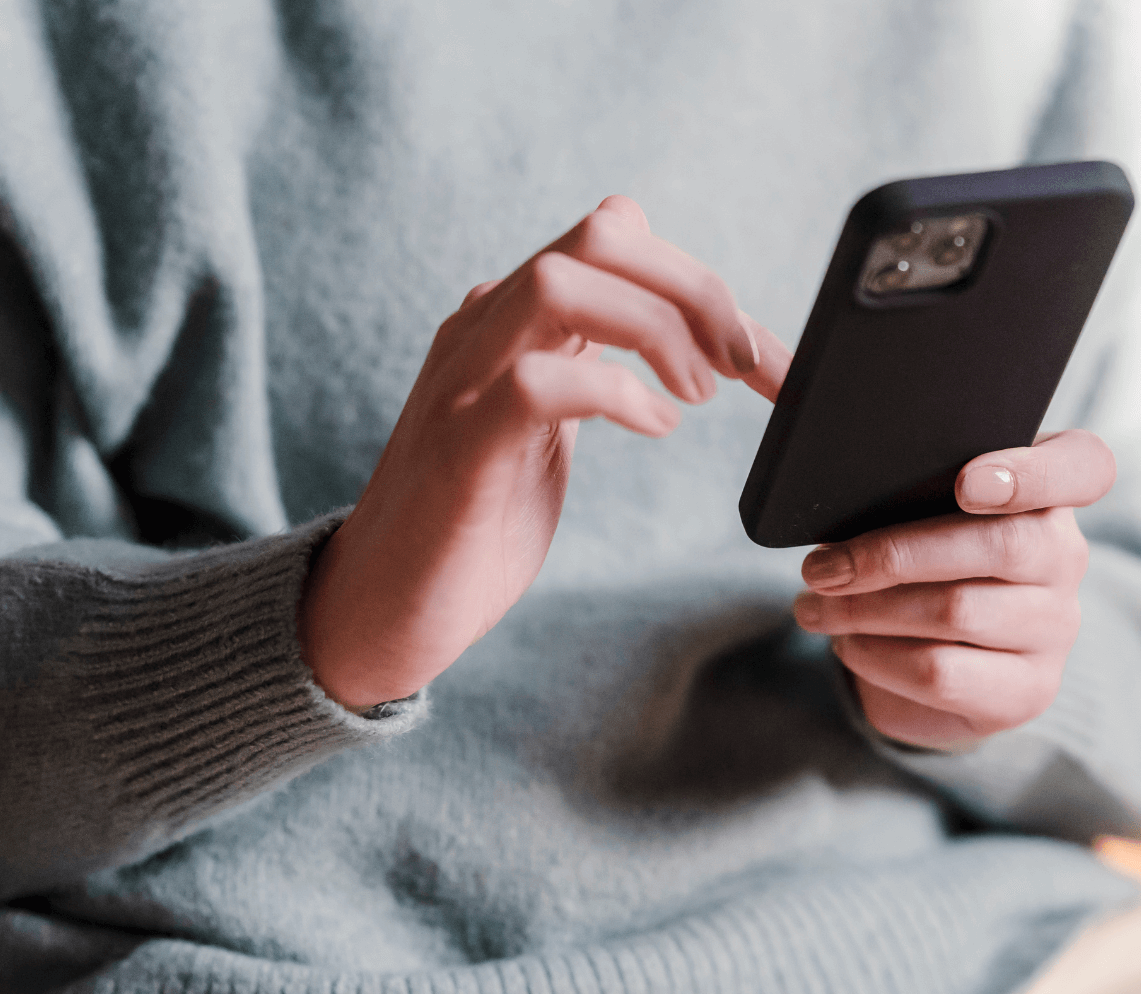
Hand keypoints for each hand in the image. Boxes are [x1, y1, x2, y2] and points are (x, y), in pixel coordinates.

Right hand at [300, 196, 791, 708]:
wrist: (380, 610)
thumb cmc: (473, 524)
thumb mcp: (547, 426)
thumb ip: (591, 362)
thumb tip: (672, 321)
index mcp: (511, 321)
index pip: (615, 237)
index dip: (702, 281)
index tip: (760, 355)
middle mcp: (483, 331)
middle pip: (600, 236)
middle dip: (695, 290)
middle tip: (744, 366)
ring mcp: (464, 383)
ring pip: (561, 283)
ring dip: (657, 329)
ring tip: (696, 396)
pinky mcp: (460, 449)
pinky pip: (537, 382)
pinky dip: (614, 393)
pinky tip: (654, 427)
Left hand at [792, 430, 1115, 749]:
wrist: (936, 666)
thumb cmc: (917, 562)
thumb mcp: (906, 503)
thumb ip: (873, 450)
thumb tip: (772, 376)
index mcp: (1050, 493)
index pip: (1086, 466)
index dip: (1033, 473)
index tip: (969, 483)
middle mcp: (1067, 557)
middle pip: (997, 545)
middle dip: (889, 553)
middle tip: (818, 566)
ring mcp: (1054, 628)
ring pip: (956, 611)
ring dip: (864, 609)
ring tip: (812, 604)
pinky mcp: (1026, 691)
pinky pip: (942, 671)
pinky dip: (876, 656)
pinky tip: (846, 642)